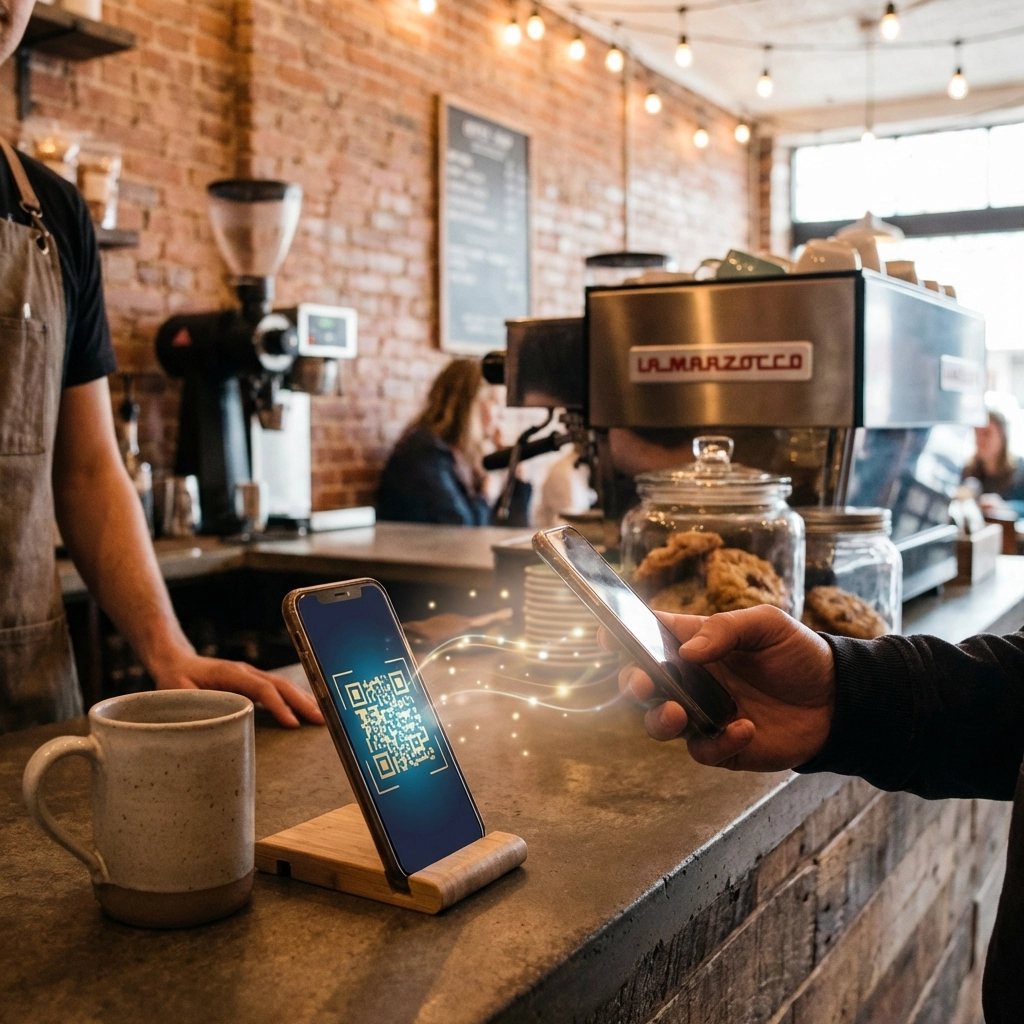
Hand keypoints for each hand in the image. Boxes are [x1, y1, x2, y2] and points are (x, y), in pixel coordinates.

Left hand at [150, 649, 323, 728]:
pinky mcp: (253, 682)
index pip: (261, 688)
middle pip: (280, 684)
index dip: (278, 705)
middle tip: (321, 720)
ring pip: (284, 685)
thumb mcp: (176, 693)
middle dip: (303, 702)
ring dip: (304, 700)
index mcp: (230, 673)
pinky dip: (296, 699)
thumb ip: (191, 708)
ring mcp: (251, 675)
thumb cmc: (175, 679)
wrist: (175, 660)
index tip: (292, 723)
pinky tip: (308, 710)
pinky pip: (279, 689)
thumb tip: (204, 728)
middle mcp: (246, 671)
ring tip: (323, 717)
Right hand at [611, 606, 835, 771]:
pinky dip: (718, 742)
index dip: (622, 634)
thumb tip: (687, 652)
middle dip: (632, 684)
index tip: (607, 636)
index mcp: (695, 643)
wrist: (838, 700)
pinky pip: (703, 750)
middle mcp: (690, 679)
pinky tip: (743, 728)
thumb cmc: (798, 654)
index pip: (649, 635)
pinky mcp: (722, 746)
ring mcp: (703, 714)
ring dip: (659, 720)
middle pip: (642, 683)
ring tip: (678, 714)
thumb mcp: (766, 624)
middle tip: (642, 684)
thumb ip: (725, 629)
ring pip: (659, 722)